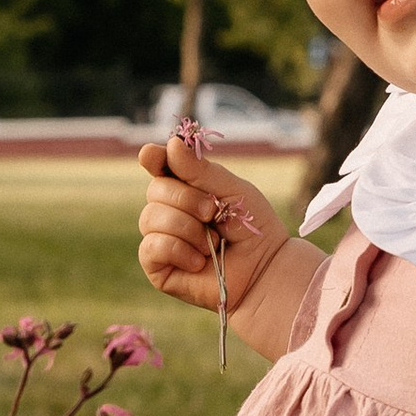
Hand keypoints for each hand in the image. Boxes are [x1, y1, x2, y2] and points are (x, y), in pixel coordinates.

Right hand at [135, 129, 285, 313]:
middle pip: (156, 190)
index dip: (155, 158)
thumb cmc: (252, 229)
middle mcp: (168, 211)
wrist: (264, 270)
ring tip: (212, 244)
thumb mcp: (231, 190)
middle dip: (188, 200)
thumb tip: (171, 145)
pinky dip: (179, 250)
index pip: (160, 166)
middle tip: (214, 214)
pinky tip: (199, 261)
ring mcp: (160, 238)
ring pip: (151, 218)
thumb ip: (200, 170)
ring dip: (188, 229)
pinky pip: (151, 247)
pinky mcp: (156, 266)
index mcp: (185, 188)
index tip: (151, 155)